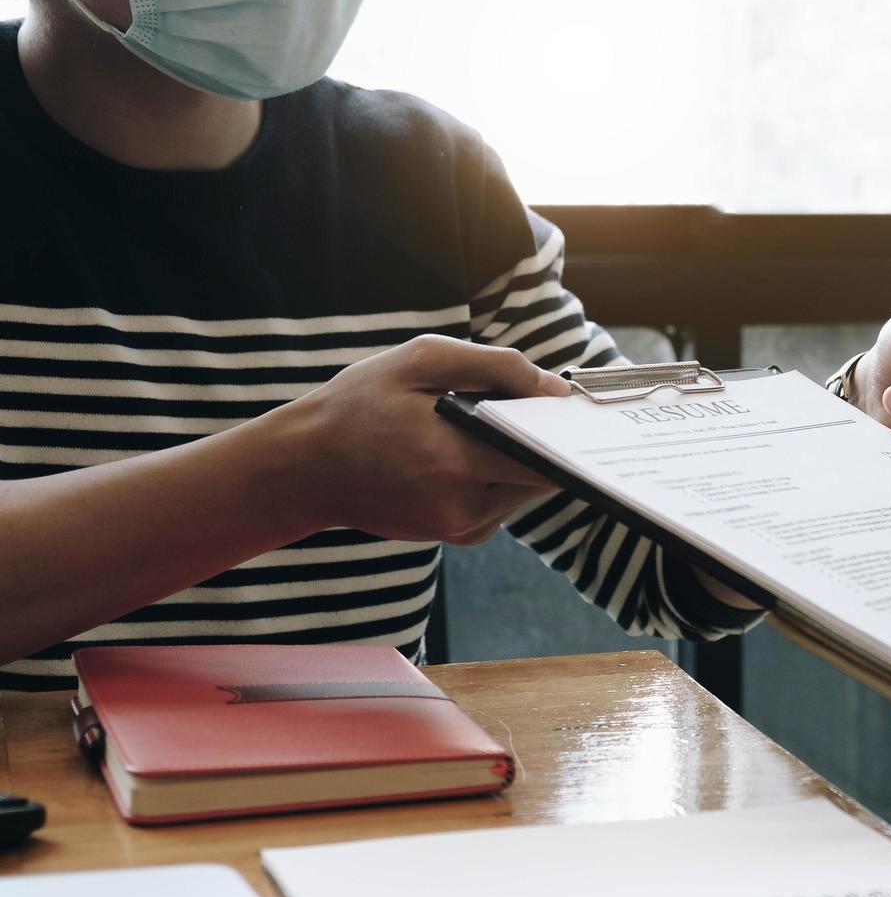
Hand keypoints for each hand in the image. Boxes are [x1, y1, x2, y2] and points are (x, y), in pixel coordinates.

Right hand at [266, 335, 567, 543]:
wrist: (304, 469)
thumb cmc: (357, 406)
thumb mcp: (420, 361)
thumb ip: (495, 367)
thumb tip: (554, 386)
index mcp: (452, 463)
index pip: (544, 456)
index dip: (568, 429)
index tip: (580, 404)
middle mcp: (463, 508)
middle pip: (544, 475)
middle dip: (548, 439)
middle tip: (542, 402)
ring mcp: (463, 528)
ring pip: (527, 488)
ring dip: (522, 454)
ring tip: (495, 419)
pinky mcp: (461, 535)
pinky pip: (506, 499)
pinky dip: (501, 472)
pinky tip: (473, 446)